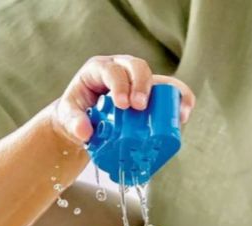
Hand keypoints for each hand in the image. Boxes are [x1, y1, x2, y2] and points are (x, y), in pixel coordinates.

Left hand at [52, 55, 195, 144]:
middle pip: (136, 66)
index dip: (119, 84)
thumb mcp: (67, 118)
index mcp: (99, 70)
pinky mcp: (149, 93)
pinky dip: (179, 98)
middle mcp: (120, 70)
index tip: (122, 104)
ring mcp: (136, 81)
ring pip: (156, 76)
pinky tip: (184, 113)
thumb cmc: (75, 115)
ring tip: (173, 112)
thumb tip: (84, 132)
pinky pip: (168, 90)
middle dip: (141, 85)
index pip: (111, 70)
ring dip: (166, 92)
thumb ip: (73, 123)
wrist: (82, 119)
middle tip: (140, 107)